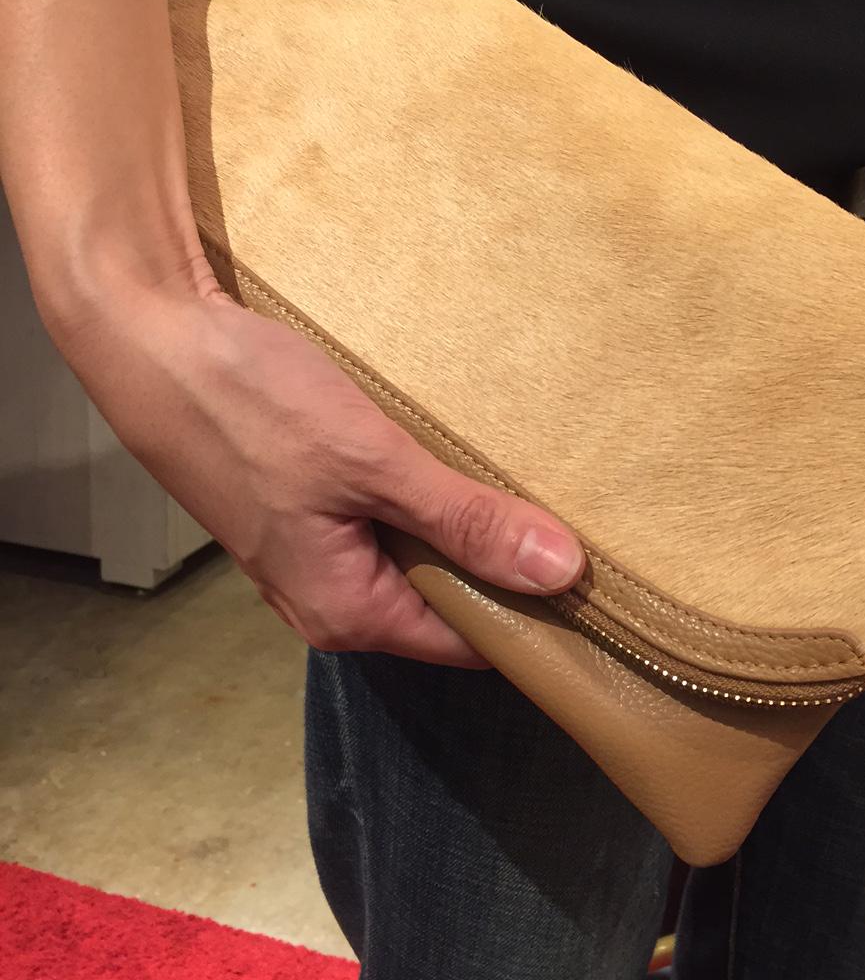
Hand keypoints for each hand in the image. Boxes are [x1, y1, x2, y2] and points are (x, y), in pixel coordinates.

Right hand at [59, 266, 585, 664]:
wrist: (147, 337)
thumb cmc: (249, 405)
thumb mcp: (372, 463)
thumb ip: (465, 521)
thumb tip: (561, 573)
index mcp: (348, 612)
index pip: (473, 643)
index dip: (538, 613)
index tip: (603, 581)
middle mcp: (329, 599)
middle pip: (447, 600)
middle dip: (506, 563)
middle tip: (582, 514)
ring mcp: (312, 552)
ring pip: (417, 554)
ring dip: (465, 522)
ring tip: (530, 481)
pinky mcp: (303, 505)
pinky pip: (386, 518)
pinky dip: (425, 495)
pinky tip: (456, 456)